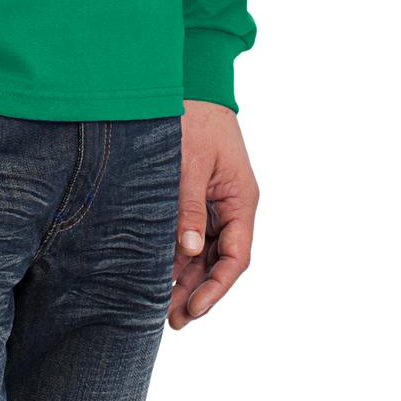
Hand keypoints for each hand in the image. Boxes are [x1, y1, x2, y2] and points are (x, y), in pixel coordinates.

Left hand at [168, 98, 258, 327]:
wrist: (193, 82)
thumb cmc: (195, 116)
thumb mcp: (190, 162)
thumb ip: (188, 206)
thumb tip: (188, 252)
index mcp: (241, 200)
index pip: (236, 258)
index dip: (216, 288)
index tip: (194, 308)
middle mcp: (233, 206)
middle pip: (220, 261)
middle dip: (197, 291)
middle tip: (171, 319)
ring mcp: (216, 201)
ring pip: (205, 251)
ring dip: (187, 277)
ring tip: (161, 304)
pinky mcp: (199, 194)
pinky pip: (192, 232)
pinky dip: (178, 253)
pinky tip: (160, 270)